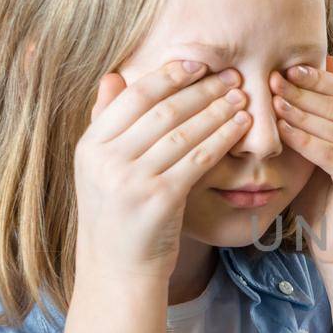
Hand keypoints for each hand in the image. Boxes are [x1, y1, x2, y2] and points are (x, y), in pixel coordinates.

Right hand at [74, 59, 251, 281]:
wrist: (118, 269)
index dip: (168, 75)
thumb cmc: (116, 216)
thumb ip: (104, 121)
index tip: (197, 63)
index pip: (133, 97)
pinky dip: (222, 139)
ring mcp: (132, 180)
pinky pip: (198, 159)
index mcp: (90, 145)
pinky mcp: (161, 199)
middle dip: (201, 89)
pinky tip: (241, 127)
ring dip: (217, 110)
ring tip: (242, 97)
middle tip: (231, 75)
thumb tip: (114, 76)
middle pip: (162, 111)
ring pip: (183, 132)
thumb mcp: (99, 168)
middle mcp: (107, 160)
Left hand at [270, 56, 332, 265]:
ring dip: (300, 111)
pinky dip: (305, 139)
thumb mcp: (315, 157)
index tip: (283, 67)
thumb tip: (297, 84)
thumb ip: (311, 125)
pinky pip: (331, 153)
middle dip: (303, 90)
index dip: (314, 77)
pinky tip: (283, 131)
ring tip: (273, 100)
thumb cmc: (323, 205)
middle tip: (272, 78)